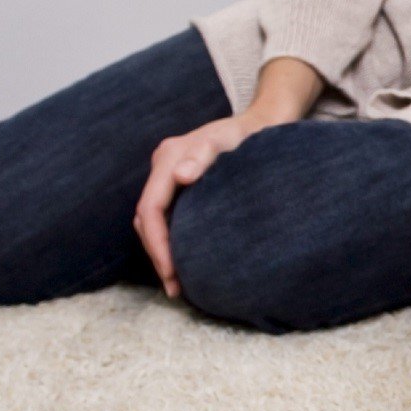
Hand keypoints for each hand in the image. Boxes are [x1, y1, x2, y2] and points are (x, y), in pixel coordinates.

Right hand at [133, 110, 274, 296]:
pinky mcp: (181, 184)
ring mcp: (170, 176)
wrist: (263, 124)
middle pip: (146, 219)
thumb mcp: (227, 142)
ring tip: (177, 284)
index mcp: (168, 159)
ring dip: (162, 251)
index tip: (171, 271)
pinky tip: (186, 261)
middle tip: (174, 287)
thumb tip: (180, 175)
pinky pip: (168, 216)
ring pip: (155, 221)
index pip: (150, 209)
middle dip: (157, 254)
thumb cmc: (250, 135)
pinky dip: (172, 240)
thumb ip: (203, 155)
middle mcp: (164, 167)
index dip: (157, 243)